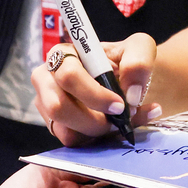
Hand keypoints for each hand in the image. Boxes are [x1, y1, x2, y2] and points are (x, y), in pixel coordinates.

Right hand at [32, 34, 159, 146]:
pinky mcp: (55, 124)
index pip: (68, 76)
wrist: (131, 80)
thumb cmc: (128, 60)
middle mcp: (48, 78)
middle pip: (58, 107)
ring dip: (96, 130)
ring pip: (64, 129)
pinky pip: (70, 139)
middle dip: (93, 120)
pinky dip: (95, 139)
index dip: (94, 94)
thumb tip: (131, 95)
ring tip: (117, 122)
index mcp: (65, 53)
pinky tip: (111, 127)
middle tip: (119, 118)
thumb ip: (138, 63)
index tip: (119, 105)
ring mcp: (47, 103)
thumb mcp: (140, 48)